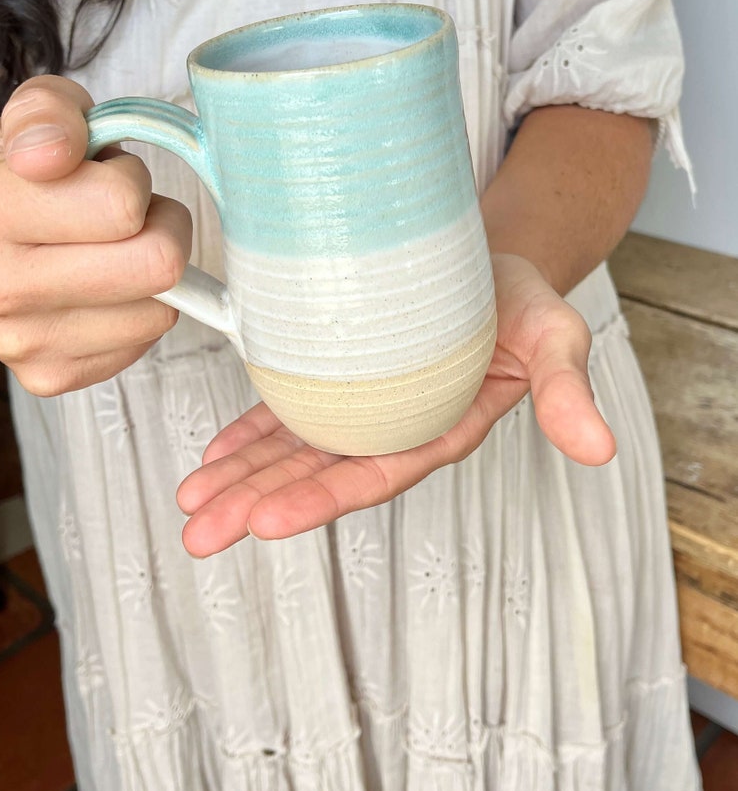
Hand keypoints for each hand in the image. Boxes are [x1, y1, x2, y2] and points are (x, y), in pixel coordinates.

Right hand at [0, 76, 191, 393]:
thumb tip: (52, 152)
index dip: (132, 182)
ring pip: (159, 309)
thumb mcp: (39, 117)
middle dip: (161, 228)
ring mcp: (19, 340)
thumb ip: (51, 113)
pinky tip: (106, 290)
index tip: (107, 177)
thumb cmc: (26, 174)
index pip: (122, 205)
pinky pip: (143, 342)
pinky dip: (139, 311)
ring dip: (152, 274)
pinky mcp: (48, 376)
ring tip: (114, 250)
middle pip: (156, 265)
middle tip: (132, 217)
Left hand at [177, 253, 615, 554]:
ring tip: (191, 503)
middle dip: (258, 504)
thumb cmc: (522, 298)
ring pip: (293, 451)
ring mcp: (362, 408)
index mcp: (439, 432)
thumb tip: (599, 448)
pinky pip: (287, 415)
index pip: (372, 477)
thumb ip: (567, 390)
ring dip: (242, 478)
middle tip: (201, 532)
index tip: (264, 523)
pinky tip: (212, 458)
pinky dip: (248, 436)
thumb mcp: (554, 335)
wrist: (492, 258)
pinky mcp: (337, 377)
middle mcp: (393, 430)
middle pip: (318, 475)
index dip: (318, 501)